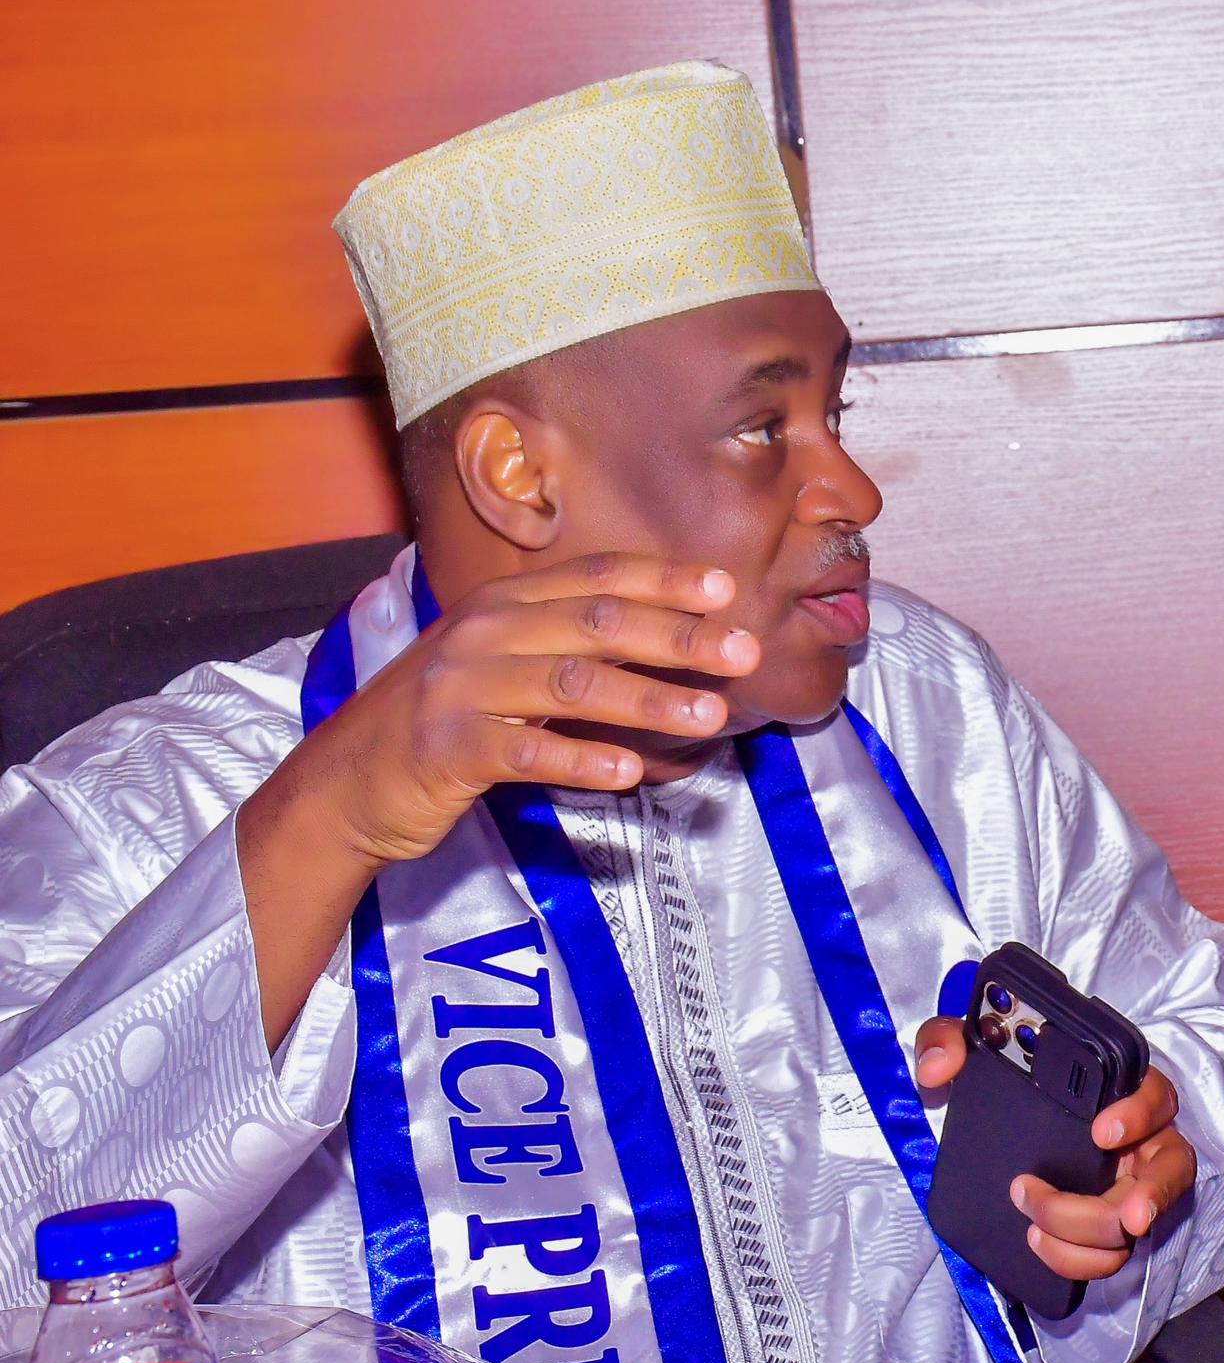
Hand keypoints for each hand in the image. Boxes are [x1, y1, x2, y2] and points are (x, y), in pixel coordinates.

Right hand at [243, 552, 758, 872]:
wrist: (342, 785)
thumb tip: (670, 639)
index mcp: (503, 602)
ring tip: (710, 715)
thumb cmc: (442, 724)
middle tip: (743, 651)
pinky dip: (582, 759)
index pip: (596, 577)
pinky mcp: (446, 748)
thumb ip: (568, 645)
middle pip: (596, 623)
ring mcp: (461, 688)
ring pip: (571, 684)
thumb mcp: (501, 665)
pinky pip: (525, 751)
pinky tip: (630, 770)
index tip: (724, 588)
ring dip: (649, 698)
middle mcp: (483, 632)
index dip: (662, 580)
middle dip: (678, 635)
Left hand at [914, 1016, 1197, 1282]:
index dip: (1139, 1114)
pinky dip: (1078, 1260)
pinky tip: (1039, 1244)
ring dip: (1092, 1234)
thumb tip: (939, 1067)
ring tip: (1037, 1230)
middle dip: (1151, 1197)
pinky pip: (1110, 1253)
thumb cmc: (1001, 1081)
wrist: (990, 1129)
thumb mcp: (971, 1052)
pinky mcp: (1106, 1224)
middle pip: (1169, 1169)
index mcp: (1119, 1089)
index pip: (1154, 1093)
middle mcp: (1138, 1138)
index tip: (1100, 1132)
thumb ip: (947, 1040)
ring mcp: (1128, 1185)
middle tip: (1126, 1217)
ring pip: (1140, 1220)